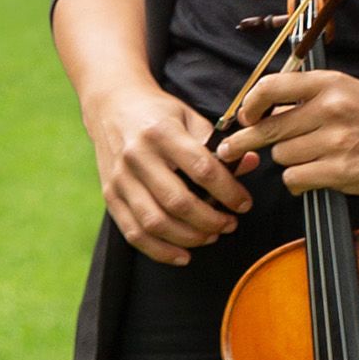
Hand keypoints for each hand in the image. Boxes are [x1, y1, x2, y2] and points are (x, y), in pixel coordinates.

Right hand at [82, 80, 253, 265]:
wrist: (112, 105)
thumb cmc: (159, 113)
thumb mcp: (191, 118)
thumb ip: (218, 144)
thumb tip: (249, 164)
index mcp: (162, 133)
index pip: (202, 170)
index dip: (228, 192)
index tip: (244, 203)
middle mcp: (137, 156)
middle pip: (178, 202)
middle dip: (210, 220)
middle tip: (230, 224)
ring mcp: (119, 178)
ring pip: (155, 222)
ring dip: (189, 237)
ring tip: (211, 236)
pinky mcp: (109, 195)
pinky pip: (133, 232)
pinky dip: (159, 250)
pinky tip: (183, 255)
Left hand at [216, 70, 358, 196]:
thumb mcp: (349, 92)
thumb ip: (310, 98)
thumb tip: (266, 112)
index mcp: (330, 84)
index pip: (271, 87)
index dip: (249, 105)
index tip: (246, 117)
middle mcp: (330, 108)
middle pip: (268, 129)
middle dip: (247, 142)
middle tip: (231, 149)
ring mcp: (335, 141)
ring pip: (282, 157)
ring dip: (290, 162)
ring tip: (312, 160)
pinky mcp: (340, 171)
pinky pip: (295, 179)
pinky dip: (300, 181)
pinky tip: (316, 177)